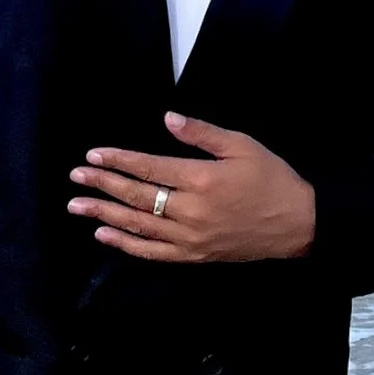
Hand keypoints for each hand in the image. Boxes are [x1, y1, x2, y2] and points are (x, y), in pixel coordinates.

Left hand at [68, 112, 316, 264]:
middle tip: (76, 177)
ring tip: (77, 207)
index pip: (149, 169)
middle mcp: (190, 211)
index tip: (93, 155)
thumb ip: (202, 133)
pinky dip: (126, 245)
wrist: (298, 224)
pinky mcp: (194, 256)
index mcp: (201, 179)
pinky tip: (105, 236)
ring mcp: (190, 238)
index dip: (119, 161)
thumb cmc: (271, 178)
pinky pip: (153, 253)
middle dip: (103, 186)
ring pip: (138, 227)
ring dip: (105, 216)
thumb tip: (168, 118)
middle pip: (137, 198)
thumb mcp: (242, 145)